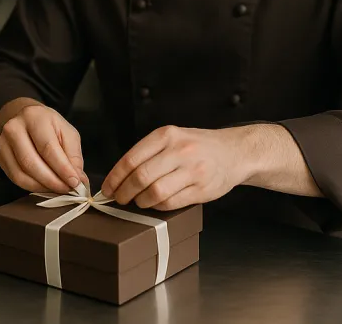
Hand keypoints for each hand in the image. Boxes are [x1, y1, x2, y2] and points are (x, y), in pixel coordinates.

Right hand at [0, 98, 87, 194]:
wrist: (27, 119)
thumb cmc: (50, 126)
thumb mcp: (68, 133)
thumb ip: (74, 156)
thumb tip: (78, 179)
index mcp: (34, 116)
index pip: (47, 147)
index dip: (62, 168)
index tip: (74, 182)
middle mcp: (13, 128)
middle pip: (30, 162)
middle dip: (52, 181)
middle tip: (67, 189)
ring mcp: (2, 143)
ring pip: (20, 174)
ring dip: (42, 187)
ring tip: (58, 189)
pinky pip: (14, 178)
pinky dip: (31, 186)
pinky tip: (45, 186)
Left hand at [100, 125, 246, 210]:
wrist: (234, 152)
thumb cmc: (198, 147)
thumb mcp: (173, 138)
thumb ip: (150, 153)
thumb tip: (119, 176)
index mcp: (167, 135)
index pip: (131, 159)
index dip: (115, 177)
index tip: (108, 188)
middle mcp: (179, 150)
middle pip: (140, 177)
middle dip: (124, 193)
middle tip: (120, 199)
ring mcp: (192, 170)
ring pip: (155, 192)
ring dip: (141, 201)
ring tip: (139, 202)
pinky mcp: (201, 189)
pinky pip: (171, 203)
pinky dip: (158, 206)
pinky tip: (156, 203)